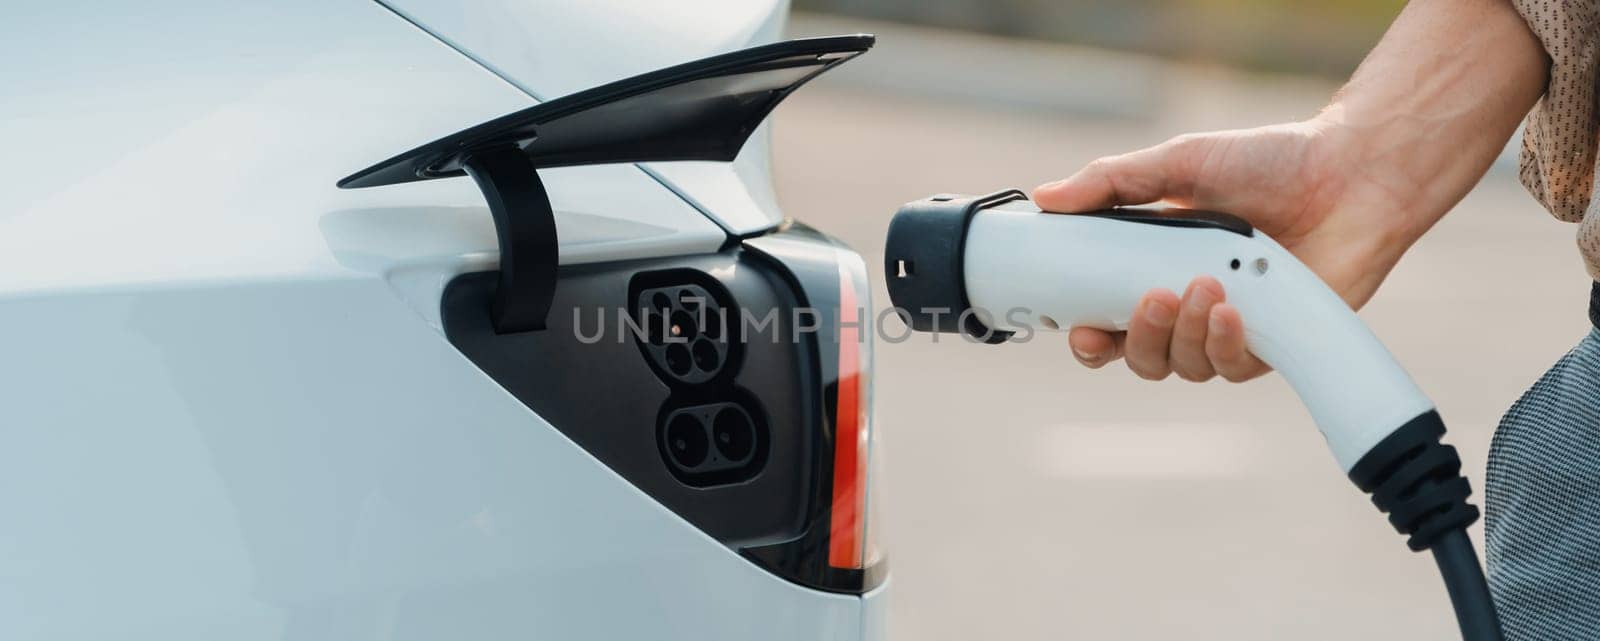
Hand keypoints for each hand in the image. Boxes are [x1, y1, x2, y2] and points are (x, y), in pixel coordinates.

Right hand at [1034, 118, 1419, 381]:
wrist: (1351, 172)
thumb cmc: (1268, 162)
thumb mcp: (1178, 162)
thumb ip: (1111, 183)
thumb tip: (1045, 198)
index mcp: (1153, 269)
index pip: (1106, 324)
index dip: (1087, 338)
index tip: (1078, 330)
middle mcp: (1187, 308)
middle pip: (1139, 358)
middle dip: (1137, 338)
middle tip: (1151, 297)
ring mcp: (1229, 331)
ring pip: (1182, 367)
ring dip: (1182, 334)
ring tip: (1204, 286)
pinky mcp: (1272, 345)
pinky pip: (1231, 368)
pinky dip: (1224, 343)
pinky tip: (1231, 312)